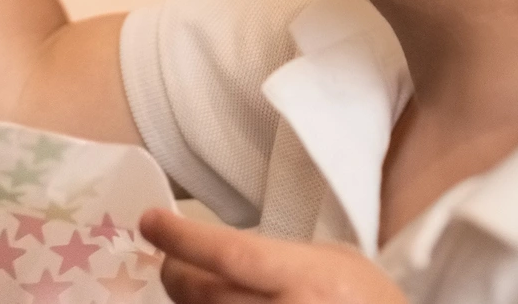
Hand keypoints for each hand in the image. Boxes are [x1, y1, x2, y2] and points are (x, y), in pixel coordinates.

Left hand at [141, 209, 406, 303]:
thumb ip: (278, 255)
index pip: (230, 254)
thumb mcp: (334, 261)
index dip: (184, 239)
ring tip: (195, 289)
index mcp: (307, 279)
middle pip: (204, 294)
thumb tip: (218, 251)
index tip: (151, 222)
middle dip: (177, 274)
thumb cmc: (366, 300)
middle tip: (172, 262)